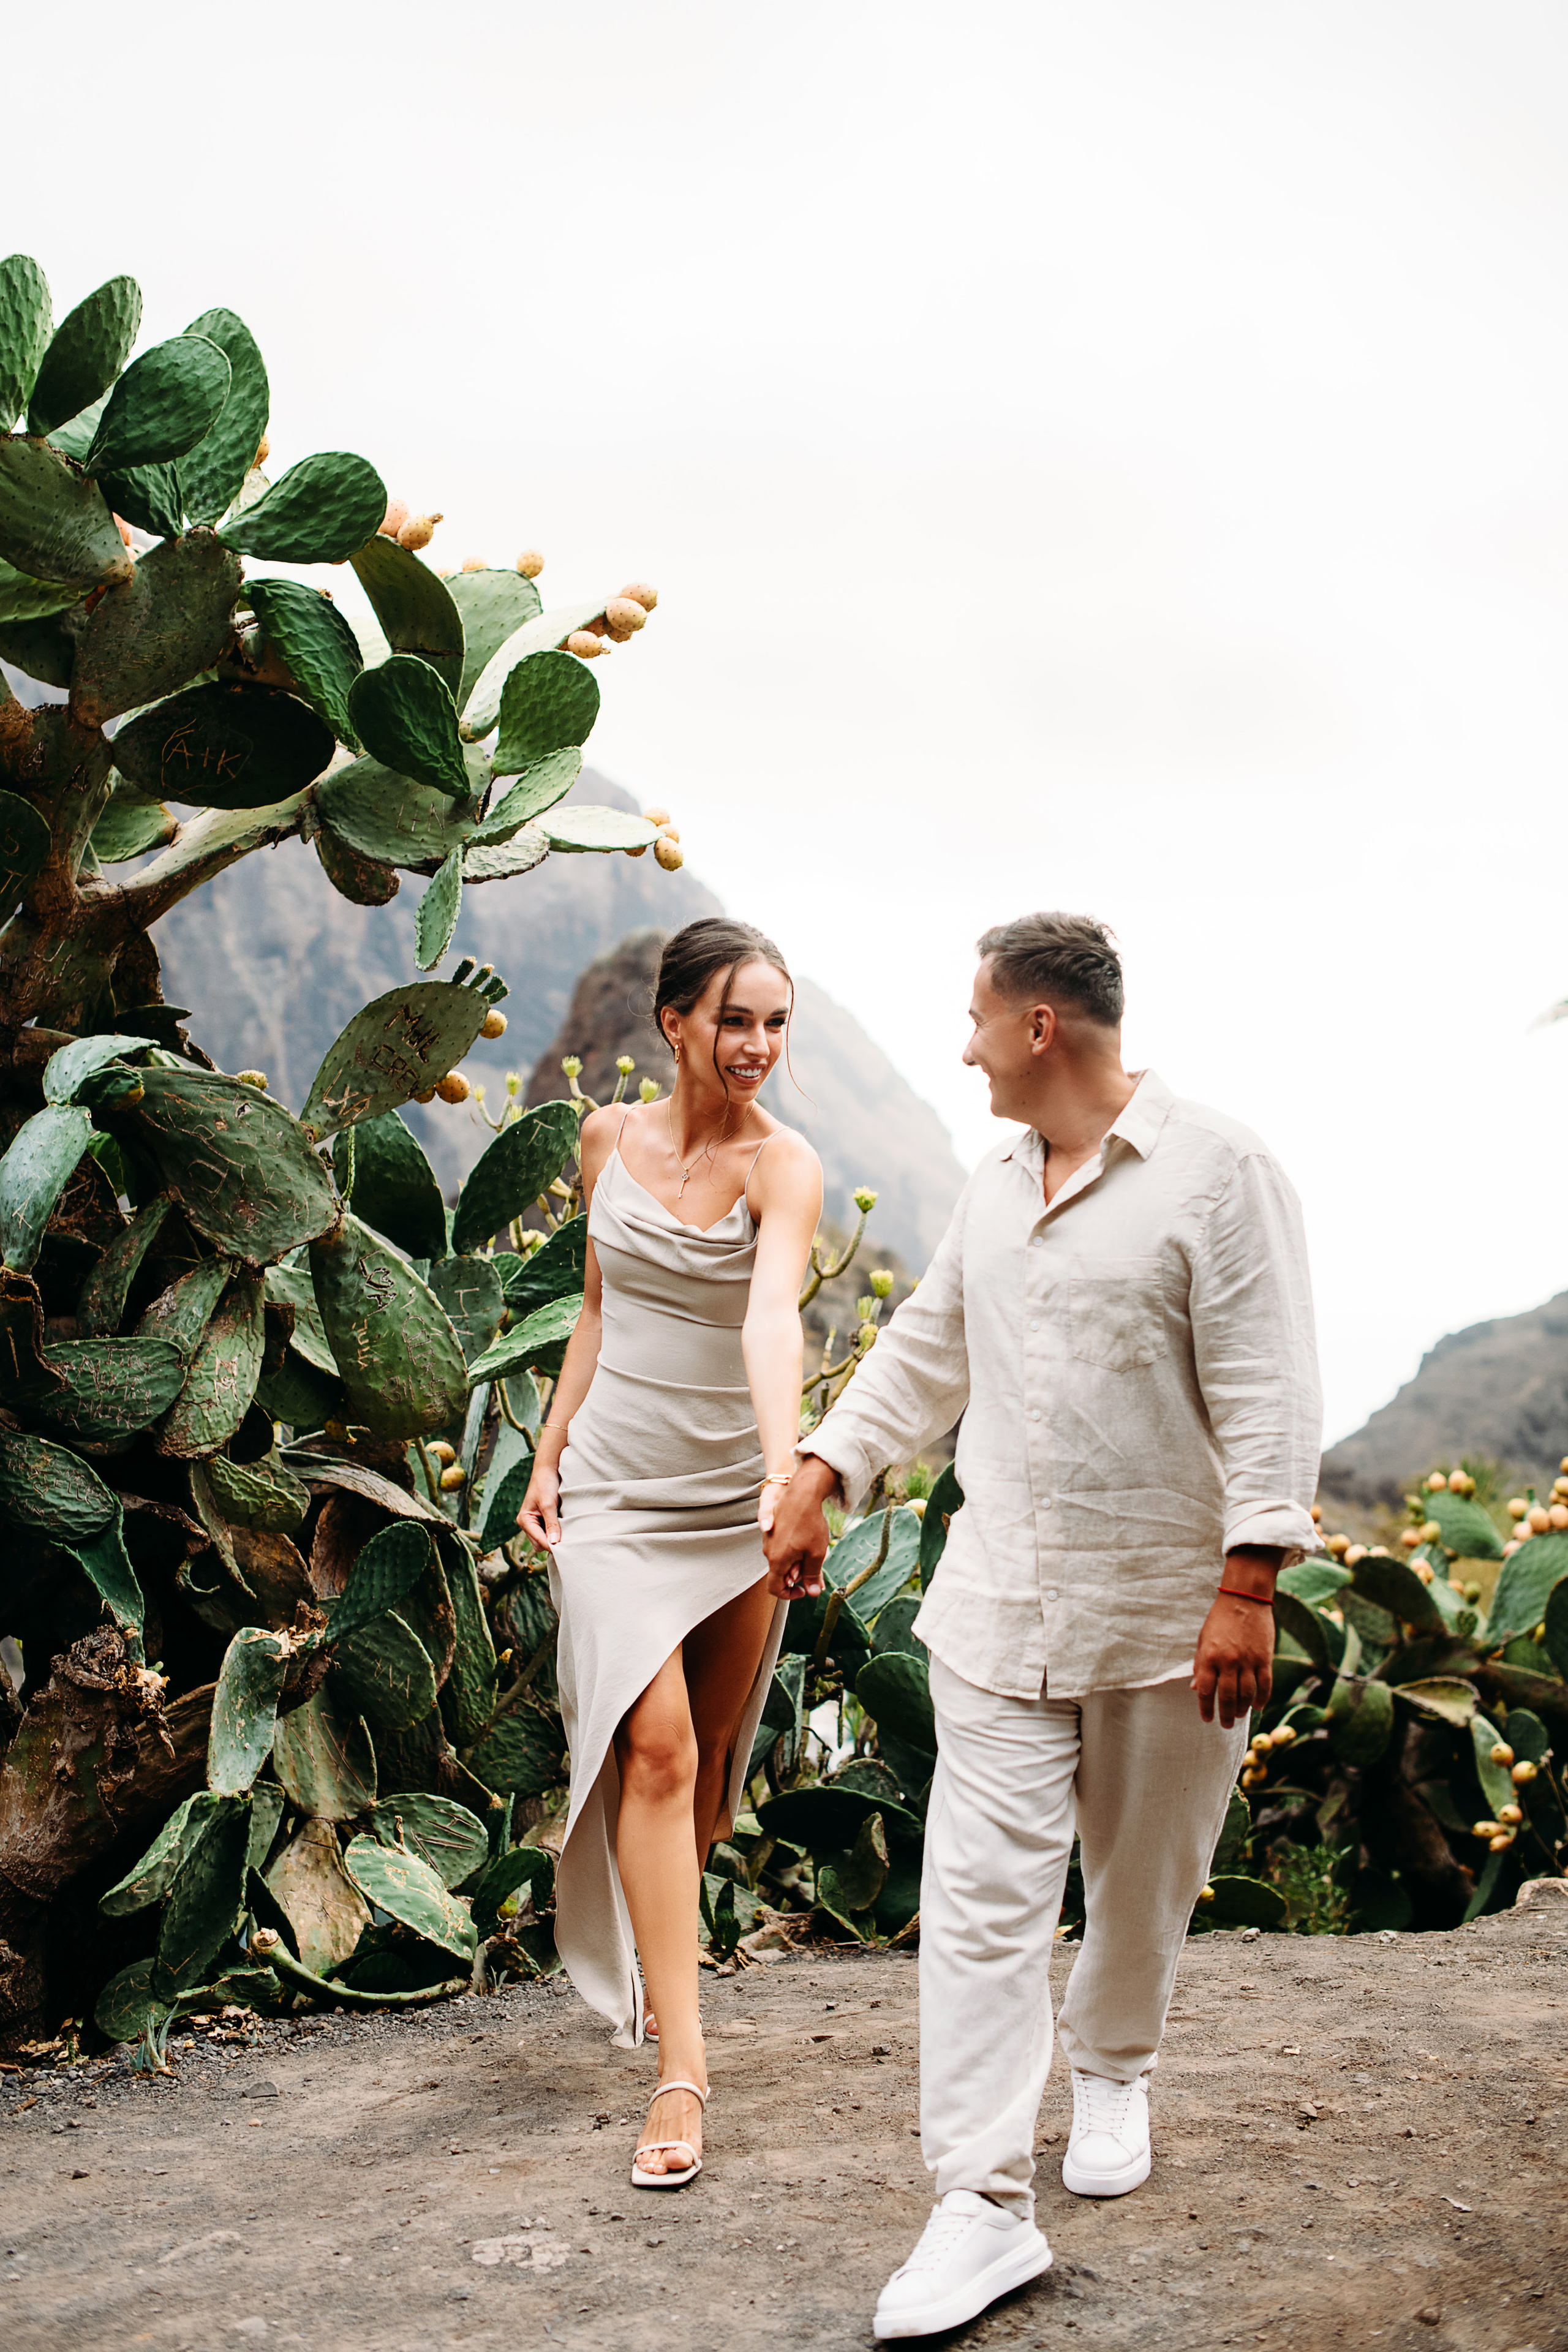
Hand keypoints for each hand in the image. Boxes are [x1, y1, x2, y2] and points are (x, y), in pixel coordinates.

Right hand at [517, 1457, 561, 1549]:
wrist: (548, 1469)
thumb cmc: (545, 1483)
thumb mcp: (549, 1504)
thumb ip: (551, 1524)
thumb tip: (554, 1543)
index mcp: (524, 1520)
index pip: (538, 1540)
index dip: (552, 1545)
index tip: (566, 1549)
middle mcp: (527, 1523)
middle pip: (540, 1543)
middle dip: (552, 1542)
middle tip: (568, 1541)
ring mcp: (534, 1521)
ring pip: (544, 1539)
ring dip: (554, 1537)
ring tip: (567, 1533)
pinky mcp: (542, 1518)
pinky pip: (548, 1531)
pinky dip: (555, 1531)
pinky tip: (564, 1527)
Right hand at [762, 1456, 836, 1598]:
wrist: (802, 1493)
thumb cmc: (810, 1523)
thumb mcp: (816, 1553)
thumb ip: (812, 1575)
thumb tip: (813, 1593)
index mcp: (777, 1560)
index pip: (774, 1588)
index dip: (788, 1595)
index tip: (803, 1590)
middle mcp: (769, 1551)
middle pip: (780, 1573)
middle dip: (798, 1575)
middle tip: (815, 1566)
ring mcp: (769, 1539)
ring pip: (782, 1558)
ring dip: (797, 1560)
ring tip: (813, 1548)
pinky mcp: (772, 1529)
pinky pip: (782, 1546)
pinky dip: (794, 1548)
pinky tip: (807, 1538)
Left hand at [1191, 1592, 1274, 1727]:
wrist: (1244, 1599)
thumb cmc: (1219, 1619)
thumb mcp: (1203, 1639)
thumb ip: (1200, 1665)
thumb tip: (1195, 1689)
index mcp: (1209, 1657)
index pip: (1206, 1691)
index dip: (1205, 1708)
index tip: (1207, 1719)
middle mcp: (1228, 1661)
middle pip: (1227, 1697)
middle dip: (1225, 1715)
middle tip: (1226, 1725)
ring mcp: (1248, 1661)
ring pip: (1247, 1695)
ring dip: (1242, 1709)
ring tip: (1239, 1716)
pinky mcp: (1265, 1659)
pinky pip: (1265, 1685)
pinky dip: (1262, 1699)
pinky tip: (1257, 1706)